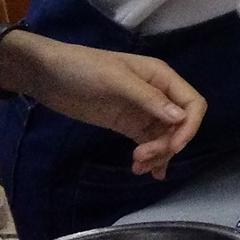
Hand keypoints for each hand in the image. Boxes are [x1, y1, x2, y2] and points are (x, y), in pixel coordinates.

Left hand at [0, 33, 205, 179]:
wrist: (47, 75)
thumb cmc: (82, 69)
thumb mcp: (116, 80)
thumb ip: (148, 98)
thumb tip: (181, 118)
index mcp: (162, 77)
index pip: (193, 104)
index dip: (189, 127)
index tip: (173, 147)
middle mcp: (159, 94)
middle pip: (180, 125)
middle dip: (167, 144)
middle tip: (141, 157)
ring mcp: (143, 111)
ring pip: (165, 137)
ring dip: (158, 154)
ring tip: (136, 167)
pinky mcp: (128, 124)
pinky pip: (149, 142)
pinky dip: (151, 157)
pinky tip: (145, 171)